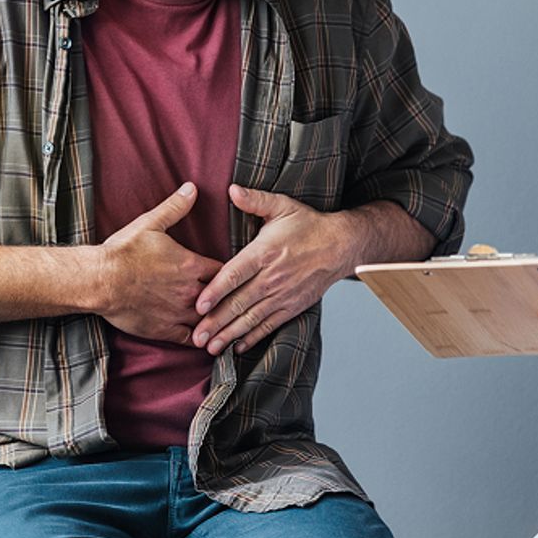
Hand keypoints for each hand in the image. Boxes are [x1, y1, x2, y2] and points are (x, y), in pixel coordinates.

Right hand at [96, 183, 224, 343]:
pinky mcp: (164, 330)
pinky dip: (199, 339)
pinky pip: (189, 339)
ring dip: (216, 318)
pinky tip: (205, 340)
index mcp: (190, 265)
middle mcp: (189, 290)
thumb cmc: (123, 251)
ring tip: (226, 320)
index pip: (224, 270)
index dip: (230, 271)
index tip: (234, 272)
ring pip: (208, 319)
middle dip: (227, 296)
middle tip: (237, 297)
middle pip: (220, 296)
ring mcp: (178, 312)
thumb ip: (175, 207)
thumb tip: (193, 188)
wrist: (99, 280)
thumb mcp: (151, 223)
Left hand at [191, 185, 357, 355]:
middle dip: (216, 323)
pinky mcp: (292, 306)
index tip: (198, 305)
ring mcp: (283, 294)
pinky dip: (253, 337)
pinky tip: (237, 346)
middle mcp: (272, 277)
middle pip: (239, 303)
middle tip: (196, 337)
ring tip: (210, 348)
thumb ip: (255, 200)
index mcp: (264, 252)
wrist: (341, 245)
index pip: (234, 275)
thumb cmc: (309, 224)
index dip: (215, 291)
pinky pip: (269, 325)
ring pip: (251, 318)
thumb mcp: (283, 206)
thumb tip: (232, 189)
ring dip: (229, 334)